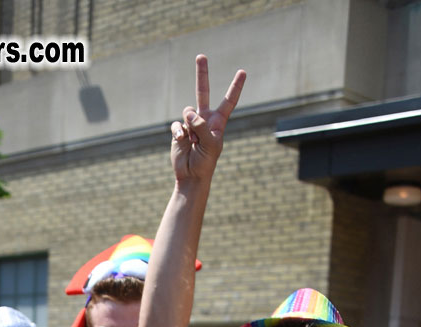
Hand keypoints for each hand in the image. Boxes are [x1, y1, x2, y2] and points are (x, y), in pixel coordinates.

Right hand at [170, 55, 245, 183]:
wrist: (191, 176)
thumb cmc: (206, 162)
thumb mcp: (210, 143)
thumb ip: (201, 125)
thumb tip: (187, 111)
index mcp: (218, 122)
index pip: (229, 100)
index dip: (235, 86)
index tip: (243, 71)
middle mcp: (204, 119)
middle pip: (203, 92)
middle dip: (202, 74)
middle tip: (201, 56)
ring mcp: (191, 124)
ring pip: (187, 112)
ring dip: (190, 127)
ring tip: (193, 141)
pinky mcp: (179, 131)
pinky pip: (177, 125)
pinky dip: (178, 133)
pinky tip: (182, 141)